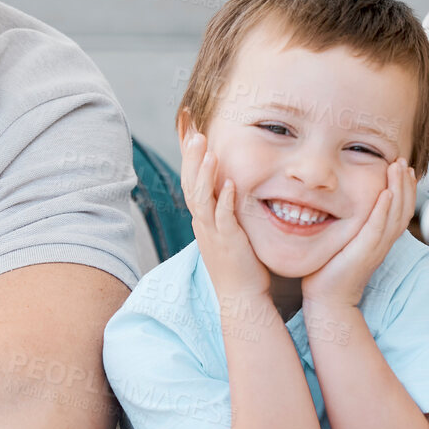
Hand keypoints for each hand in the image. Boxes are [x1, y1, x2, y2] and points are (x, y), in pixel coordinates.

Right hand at [180, 129, 271, 301]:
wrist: (241, 298)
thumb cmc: (239, 264)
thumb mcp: (228, 230)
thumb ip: (226, 208)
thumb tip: (230, 185)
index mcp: (202, 218)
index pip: (191, 181)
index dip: (188, 157)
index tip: (188, 131)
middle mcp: (203, 223)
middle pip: (190, 184)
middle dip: (191, 157)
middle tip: (193, 130)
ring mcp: (213, 233)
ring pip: (200, 198)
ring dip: (203, 173)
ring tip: (207, 149)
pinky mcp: (228, 243)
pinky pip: (222, 219)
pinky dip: (223, 200)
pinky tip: (228, 183)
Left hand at [302, 160, 414, 310]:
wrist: (327, 299)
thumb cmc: (331, 271)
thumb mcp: (345, 241)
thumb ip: (350, 224)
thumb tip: (341, 204)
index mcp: (381, 239)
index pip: (401, 210)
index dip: (405, 189)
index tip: (403, 168)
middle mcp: (383, 243)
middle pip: (404, 209)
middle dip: (406, 183)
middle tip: (403, 162)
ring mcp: (376, 248)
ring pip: (396, 215)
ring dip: (400, 189)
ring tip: (398, 168)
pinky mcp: (364, 253)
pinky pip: (378, 228)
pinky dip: (384, 210)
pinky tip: (386, 193)